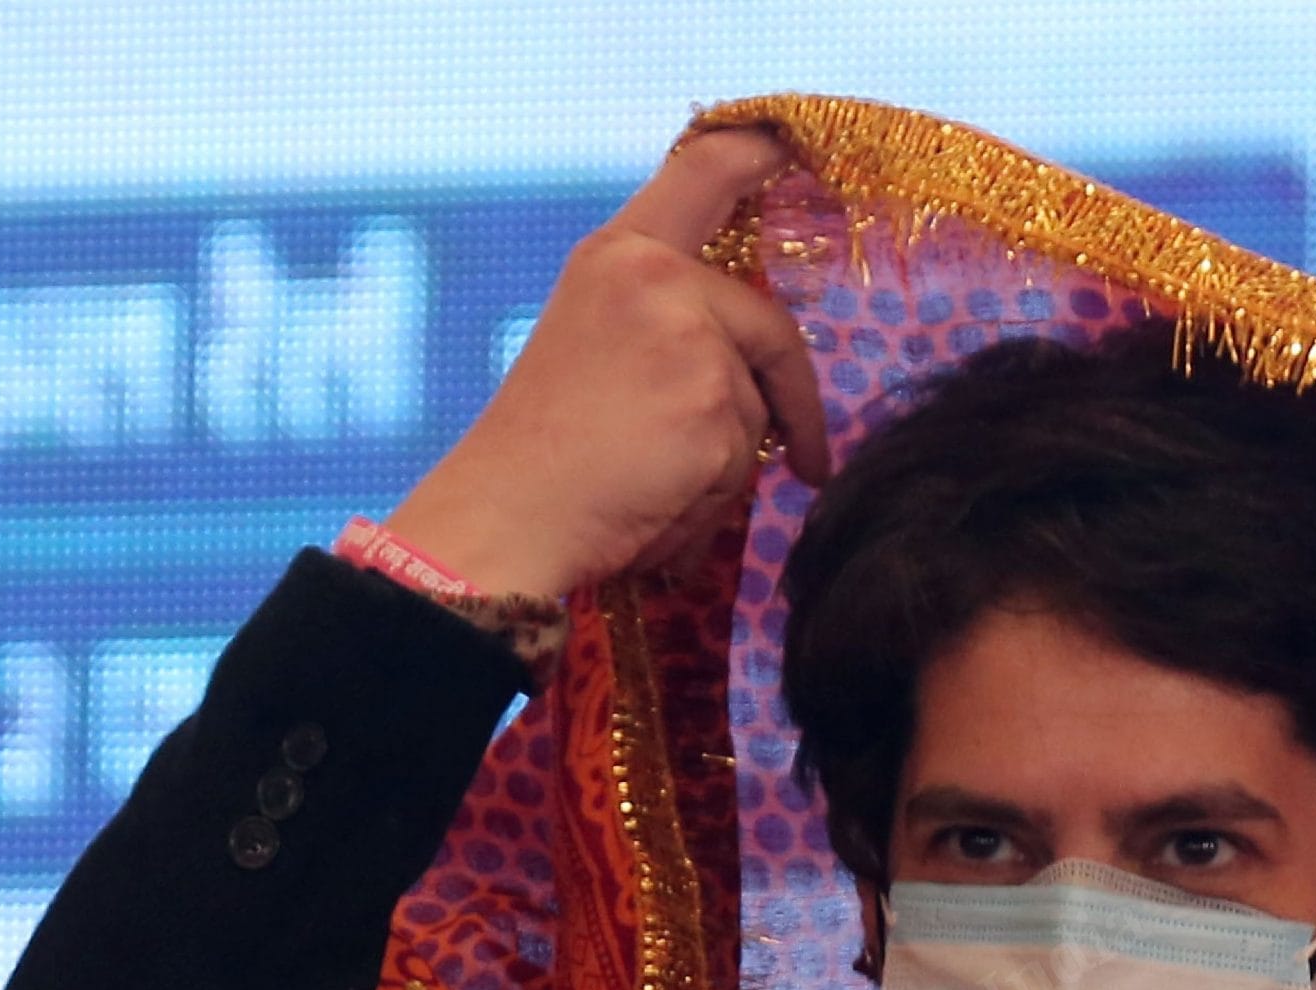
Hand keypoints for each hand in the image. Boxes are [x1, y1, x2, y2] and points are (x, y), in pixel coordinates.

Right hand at [383, 127, 831, 601]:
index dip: (757, 154)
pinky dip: (715, 496)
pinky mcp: (713, 404)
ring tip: (653, 485)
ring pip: (760, 404)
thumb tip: (752, 357)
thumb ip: (669, 319)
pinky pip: (749, 459)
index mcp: (619, 254)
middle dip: (793, 402)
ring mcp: (690, 338)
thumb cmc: (545, 449)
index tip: (795, 148)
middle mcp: (656, 279)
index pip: (703, 175)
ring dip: (727, 461)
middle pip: (770, 327)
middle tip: (808, 460)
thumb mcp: (597, 342)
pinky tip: (658, 505)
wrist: (507, 515)